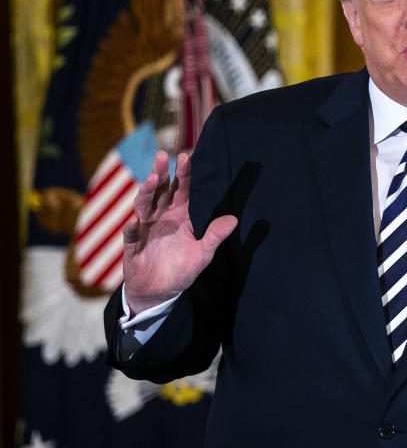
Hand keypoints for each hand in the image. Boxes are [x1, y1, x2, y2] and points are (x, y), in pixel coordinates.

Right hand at [122, 150, 236, 313]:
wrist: (159, 291)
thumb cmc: (181, 269)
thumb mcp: (203, 254)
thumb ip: (215, 236)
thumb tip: (234, 219)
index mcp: (180, 215)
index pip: (183, 190)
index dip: (184, 174)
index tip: (186, 157)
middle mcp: (162, 217)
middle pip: (160, 191)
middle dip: (160, 173)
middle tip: (162, 156)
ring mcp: (145, 228)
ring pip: (143, 205)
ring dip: (146, 192)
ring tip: (151, 180)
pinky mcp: (133, 245)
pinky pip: (131, 235)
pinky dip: (133, 228)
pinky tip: (136, 222)